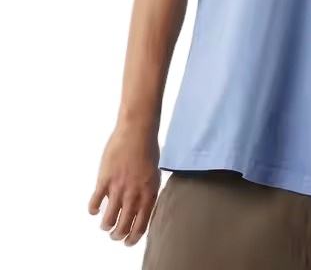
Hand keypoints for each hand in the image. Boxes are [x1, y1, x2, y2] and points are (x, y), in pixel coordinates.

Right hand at [87, 124, 160, 246]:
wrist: (137, 131)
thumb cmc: (148, 149)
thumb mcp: (154, 173)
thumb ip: (147, 191)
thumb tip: (141, 207)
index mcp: (149, 192)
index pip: (141, 224)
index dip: (134, 237)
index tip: (128, 242)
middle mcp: (134, 194)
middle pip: (124, 226)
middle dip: (118, 235)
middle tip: (115, 235)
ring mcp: (118, 188)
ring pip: (108, 219)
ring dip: (106, 226)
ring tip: (105, 225)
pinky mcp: (104, 180)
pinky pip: (95, 202)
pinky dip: (93, 210)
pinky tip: (94, 210)